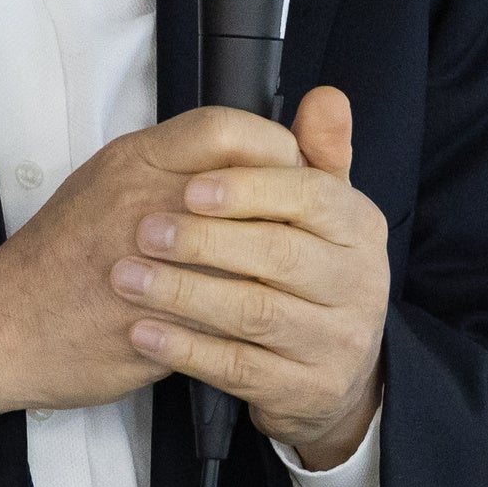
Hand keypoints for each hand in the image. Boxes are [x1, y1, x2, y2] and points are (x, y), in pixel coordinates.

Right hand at [0, 108, 304, 422]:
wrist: (1, 326)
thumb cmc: (59, 254)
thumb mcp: (109, 181)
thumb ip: (172, 162)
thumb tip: (243, 154)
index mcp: (134, 160)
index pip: (226, 129)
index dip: (273, 146)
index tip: (292, 167)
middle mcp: (143, 200)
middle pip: (249, 187)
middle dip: (290, 207)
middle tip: (306, 224)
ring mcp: (150, 262)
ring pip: (246, 253)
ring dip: (277, 265)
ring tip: (288, 271)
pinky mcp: (156, 320)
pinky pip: (224, 313)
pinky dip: (250, 314)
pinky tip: (260, 317)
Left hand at [113, 87, 389, 467]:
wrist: (332, 377)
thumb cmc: (309, 276)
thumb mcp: (321, 214)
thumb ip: (317, 153)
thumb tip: (325, 97)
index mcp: (360, 228)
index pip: (311, 196)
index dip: (250, 190)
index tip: (191, 187)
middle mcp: (360, 284)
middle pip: (279, 255)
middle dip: (204, 241)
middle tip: (143, 231)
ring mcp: (335, 342)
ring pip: (253, 314)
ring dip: (183, 294)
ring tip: (127, 278)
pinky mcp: (303, 390)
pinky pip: (237, 369)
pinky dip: (184, 349)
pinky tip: (142, 332)